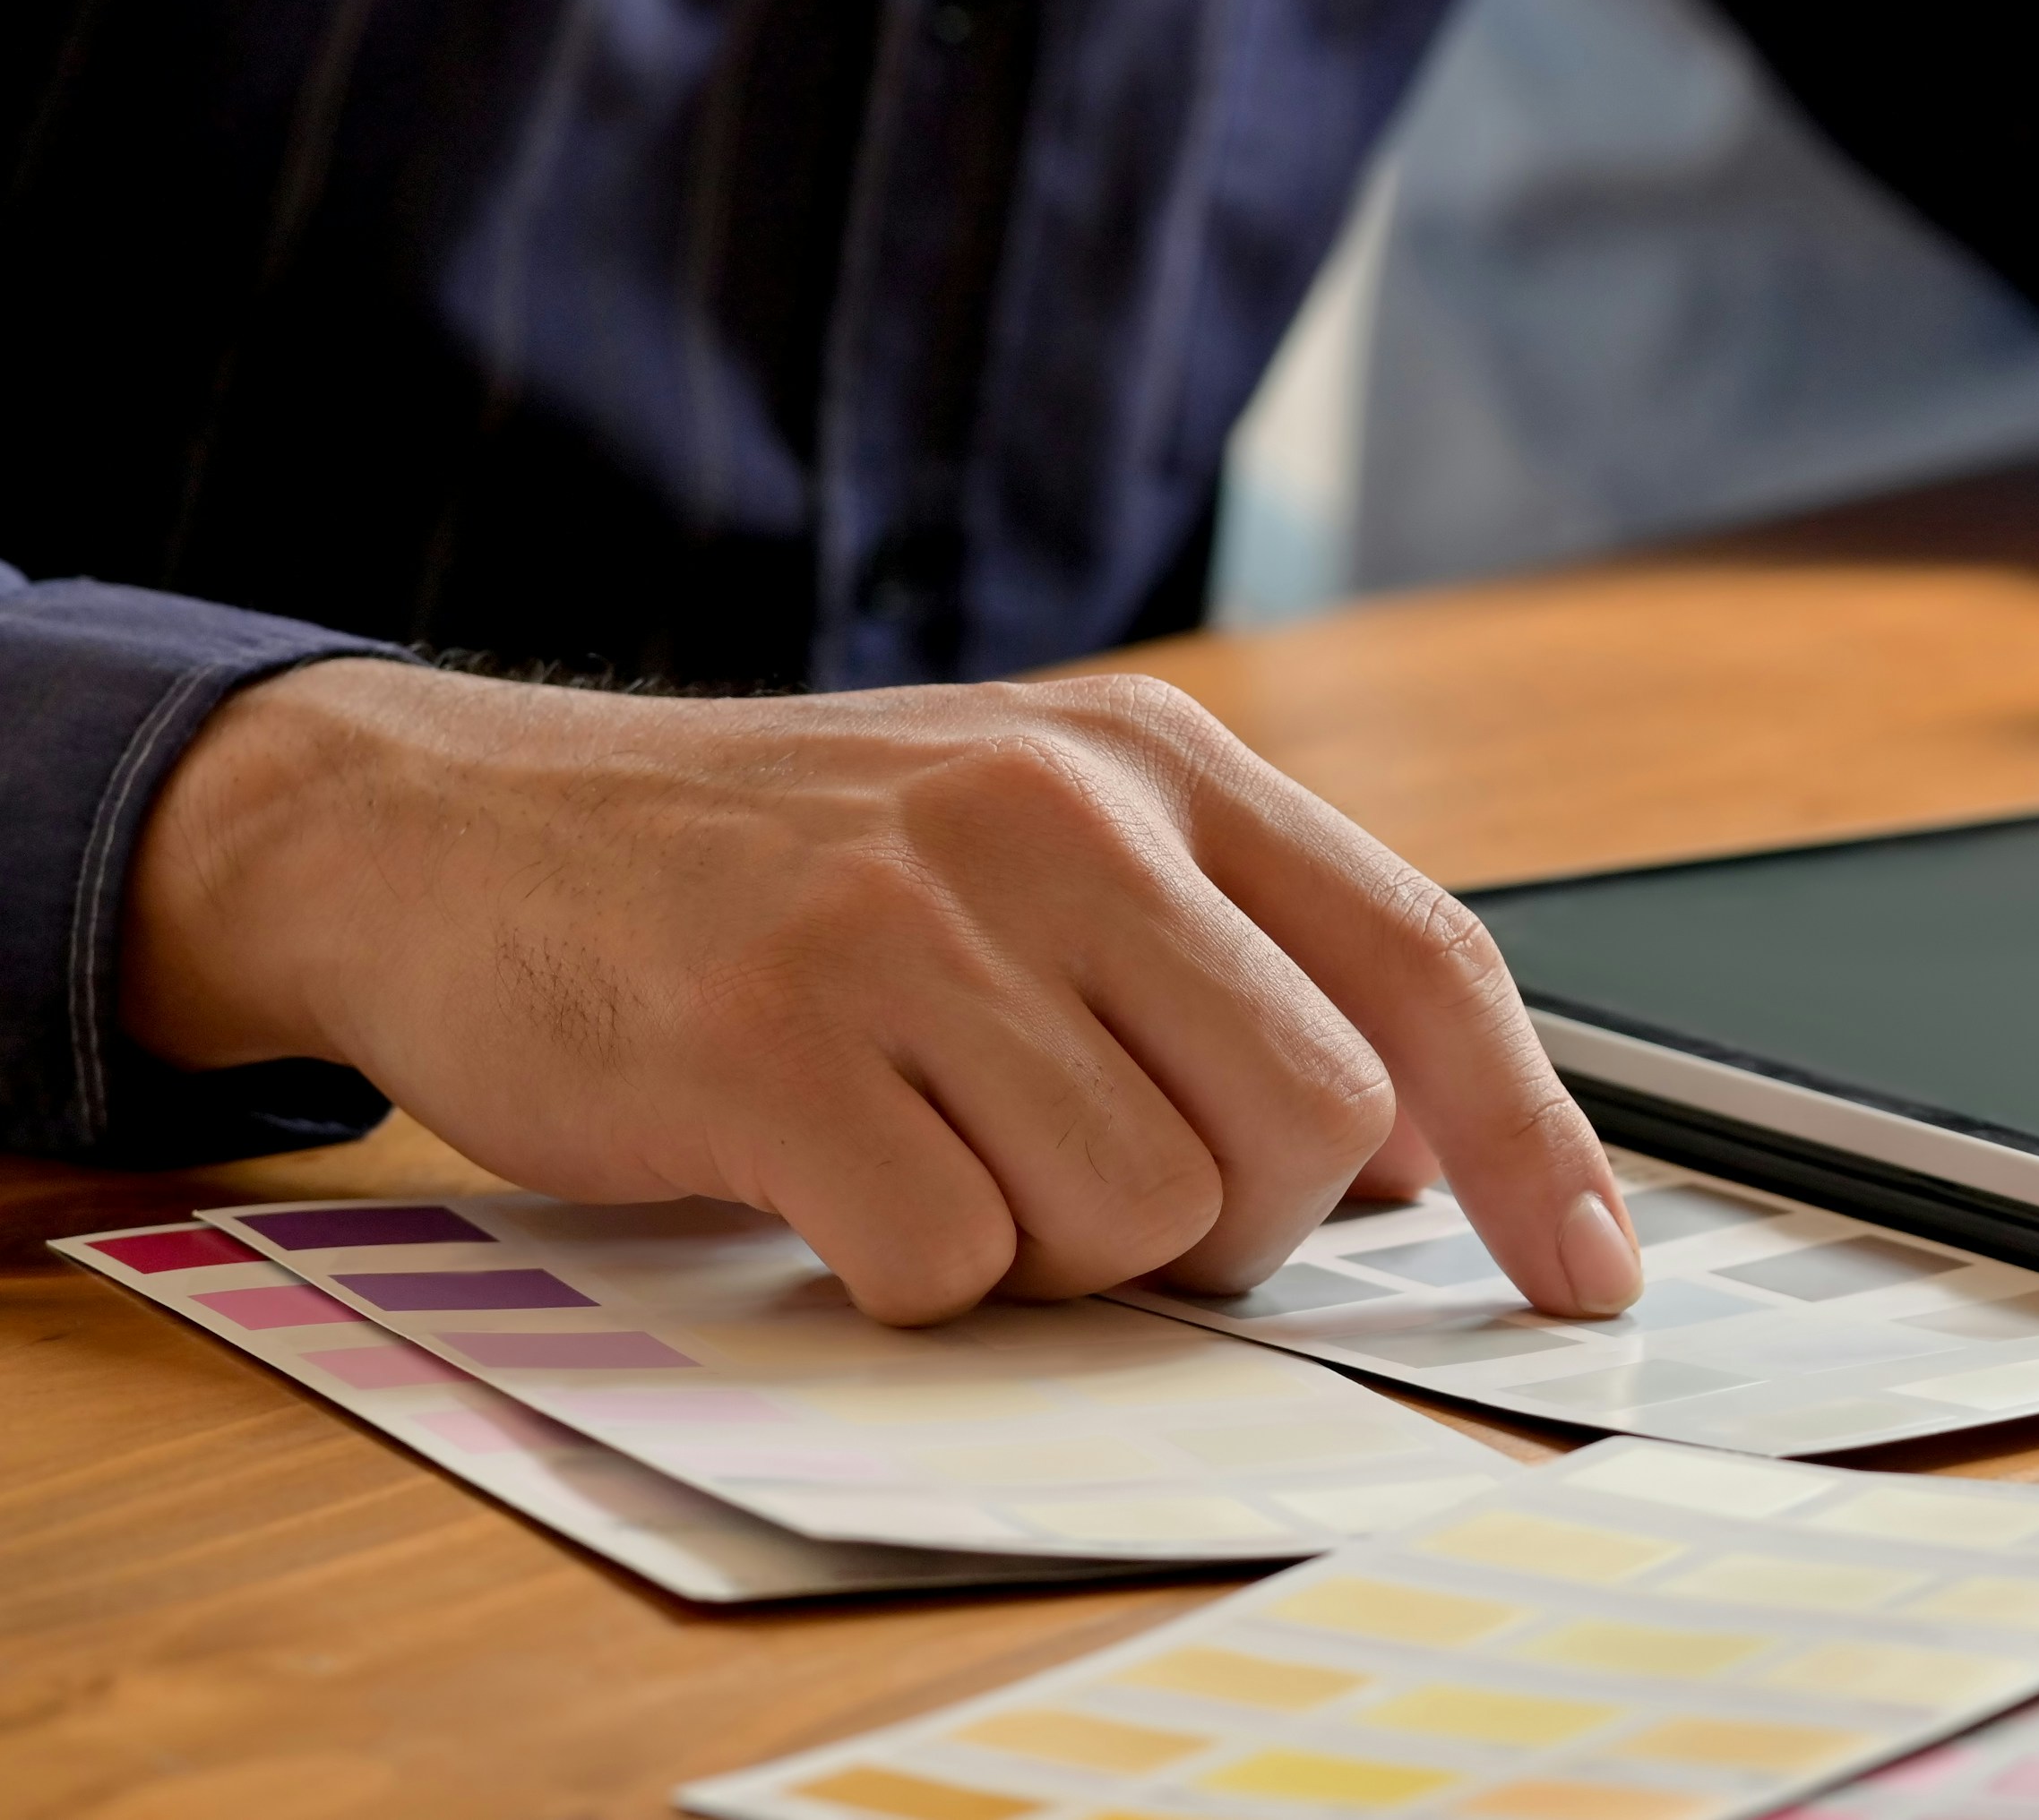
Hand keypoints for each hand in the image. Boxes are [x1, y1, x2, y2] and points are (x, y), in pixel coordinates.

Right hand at [121, 661, 1644, 1325]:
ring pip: (1138, 1217)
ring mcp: (907, 922)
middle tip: (1093, 1188)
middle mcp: (1055, 817)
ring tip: (928, 1148)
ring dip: (1048, 1249)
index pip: (1426, 961)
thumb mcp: (1030, 836)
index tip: (1588, 1274)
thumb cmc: (776, 867)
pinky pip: (950, 1265)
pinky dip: (907, 1276)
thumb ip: (1233, 957)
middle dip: (1235, 1222)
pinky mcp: (767, 1042)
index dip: (1529, 1141)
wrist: (450, 826)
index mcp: (1154, 761)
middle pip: (1305, 1126)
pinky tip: (824, 1180)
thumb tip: (1418, 1151)